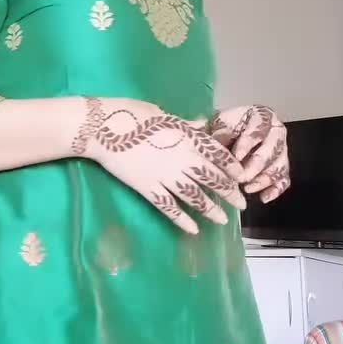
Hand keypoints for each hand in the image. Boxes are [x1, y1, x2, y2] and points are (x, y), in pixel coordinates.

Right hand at [78, 98, 246, 235]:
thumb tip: (200, 124)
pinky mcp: (148, 189)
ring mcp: (165, 176)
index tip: (240, 177)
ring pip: (194, 196)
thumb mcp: (162, 113)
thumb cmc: (132, 115)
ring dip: (210, 210)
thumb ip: (184, 124)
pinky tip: (192, 230)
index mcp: (187, 138)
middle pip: (211, 179)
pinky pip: (168, 207)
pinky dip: (181, 219)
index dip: (231, 167)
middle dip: (228, 193)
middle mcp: (181, 160)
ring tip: (222, 220)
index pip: (217, 155)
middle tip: (240, 204)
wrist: (102, 129)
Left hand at [209, 105, 290, 203]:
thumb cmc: (224, 128)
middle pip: (273, 149)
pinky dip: (275, 190)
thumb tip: (219, 145)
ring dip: (264, 179)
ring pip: (280, 165)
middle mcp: (276, 131)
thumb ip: (221, 132)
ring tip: (248, 188)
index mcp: (262, 116)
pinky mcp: (281, 167)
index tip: (236, 156)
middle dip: (256, 165)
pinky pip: (284, 179)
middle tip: (241, 177)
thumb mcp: (219, 124)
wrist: (226, 135)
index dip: (248, 143)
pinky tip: (263, 197)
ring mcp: (282, 149)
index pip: (258, 129)